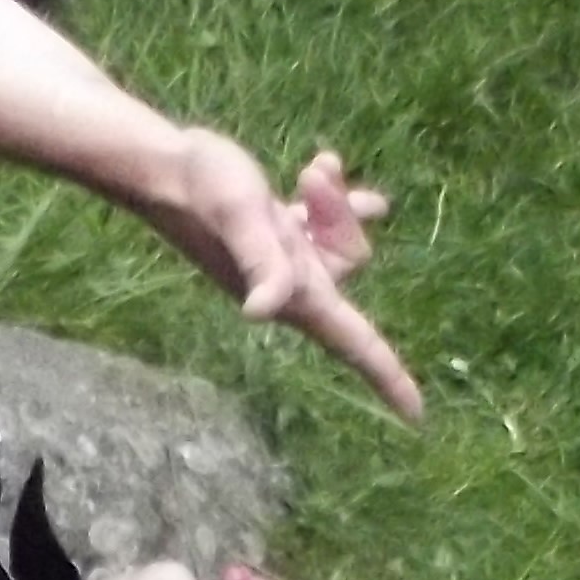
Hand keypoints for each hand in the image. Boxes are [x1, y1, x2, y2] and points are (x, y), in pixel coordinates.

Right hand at [133, 134, 421, 421]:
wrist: (162, 168)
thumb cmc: (202, 194)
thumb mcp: (240, 219)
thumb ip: (260, 262)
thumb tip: (258, 312)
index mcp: (292, 291)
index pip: (350, 342)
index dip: (385, 377)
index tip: (416, 414)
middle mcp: (290, 282)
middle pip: (352, 263)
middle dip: (343, 220)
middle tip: (311, 177)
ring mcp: (281, 257)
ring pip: (339, 239)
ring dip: (335, 202)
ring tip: (313, 169)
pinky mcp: (271, 231)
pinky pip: (321, 223)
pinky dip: (329, 197)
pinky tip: (322, 165)